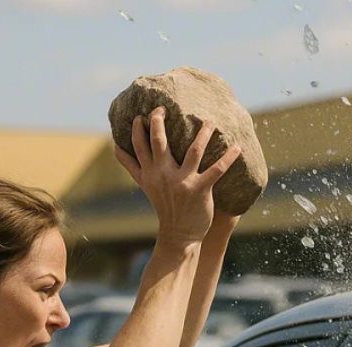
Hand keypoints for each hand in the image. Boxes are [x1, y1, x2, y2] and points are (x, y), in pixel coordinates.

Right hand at [114, 108, 241, 245]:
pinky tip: (237, 147)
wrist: (179, 234)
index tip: (142, 114)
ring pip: (193, 151)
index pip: (139, 145)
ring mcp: (182, 182)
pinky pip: (216, 170)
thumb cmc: (164, 205)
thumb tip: (115, 148)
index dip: (138, 127)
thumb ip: (131, 165)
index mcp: (150, 173)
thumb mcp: (145, 185)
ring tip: (210, 121)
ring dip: (203, 134)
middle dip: (159, 121)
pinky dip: (228, 158)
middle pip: (159, 141)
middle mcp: (163, 175)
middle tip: (165, 107)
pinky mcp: (200, 190)